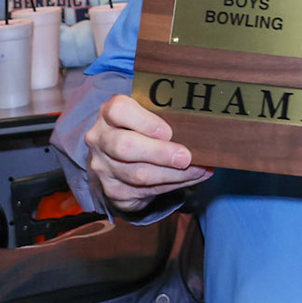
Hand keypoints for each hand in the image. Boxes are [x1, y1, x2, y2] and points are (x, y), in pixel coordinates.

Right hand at [84, 94, 210, 213]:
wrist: (116, 157)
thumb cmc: (139, 129)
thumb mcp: (145, 114)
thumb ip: (164, 116)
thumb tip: (200, 130)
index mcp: (108, 114)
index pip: (119, 111)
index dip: (145, 121)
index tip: (167, 132)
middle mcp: (100, 140)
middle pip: (125, 146)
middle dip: (160, 153)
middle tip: (186, 157)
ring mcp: (103, 167)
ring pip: (138, 174)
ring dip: (173, 174)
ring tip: (199, 169)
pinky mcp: (112, 190)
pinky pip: (145, 192)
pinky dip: (173, 185)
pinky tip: (191, 178)